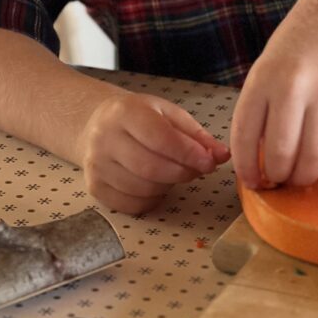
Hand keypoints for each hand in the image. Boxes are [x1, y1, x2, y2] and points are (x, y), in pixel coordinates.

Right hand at [79, 91, 230, 213]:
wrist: (96, 125)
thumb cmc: (139, 117)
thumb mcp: (168, 114)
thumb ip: (196, 135)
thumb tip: (223, 155)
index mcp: (123, 112)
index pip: (161, 138)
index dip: (189, 153)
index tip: (210, 162)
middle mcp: (104, 139)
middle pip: (151, 167)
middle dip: (183, 172)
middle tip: (198, 170)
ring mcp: (96, 166)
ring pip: (143, 188)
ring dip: (168, 185)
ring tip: (174, 171)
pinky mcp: (94, 188)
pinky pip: (133, 205)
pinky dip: (153, 198)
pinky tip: (156, 183)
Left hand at [230, 0, 317, 189]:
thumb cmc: (294, 50)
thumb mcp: (264, 71)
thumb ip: (259, 111)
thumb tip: (256, 162)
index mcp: (262, 80)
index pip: (245, 135)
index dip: (246, 168)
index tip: (252, 182)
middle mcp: (292, 87)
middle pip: (281, 153)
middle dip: (279, 177)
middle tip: (281, 179)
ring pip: (314, 157)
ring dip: (306, 177)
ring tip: (302, 175)